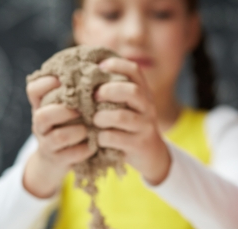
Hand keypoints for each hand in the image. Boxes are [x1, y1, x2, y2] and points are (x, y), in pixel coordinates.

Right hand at [24, 76, 93, 197]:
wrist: (56, 159)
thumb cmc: (67, 125)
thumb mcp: (65, 106)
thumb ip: (74, 90)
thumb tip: (100, 63)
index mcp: (41, 106)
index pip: (33, 90)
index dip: (46, 83)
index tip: (63, 80)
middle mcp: (39, 124)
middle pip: (42, 115)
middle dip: (64, 111)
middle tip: (81, 109)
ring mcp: (47, 144)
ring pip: (57, 137)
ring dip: (77, 131)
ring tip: (90, 128)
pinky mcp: (57, 160)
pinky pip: (71, 155)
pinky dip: (85, 149)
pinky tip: (94, 144)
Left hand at [93, 58, 168, 184]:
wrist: (151, 154)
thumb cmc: (130, 126)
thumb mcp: (128, 106)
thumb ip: (114, 91)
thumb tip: (85, 73)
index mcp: (144, 93)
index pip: (134, 71)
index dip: (116, 65)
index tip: (99, 67)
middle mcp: (148, 107)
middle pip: (132, 91)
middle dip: (108, 91)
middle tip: (94, 96)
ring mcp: (145, 126)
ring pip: (121, 117)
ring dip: (101, 117)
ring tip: (94, 120)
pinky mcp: (139, 145)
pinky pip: (115, 138)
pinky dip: (101, 137)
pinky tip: (97, 138)